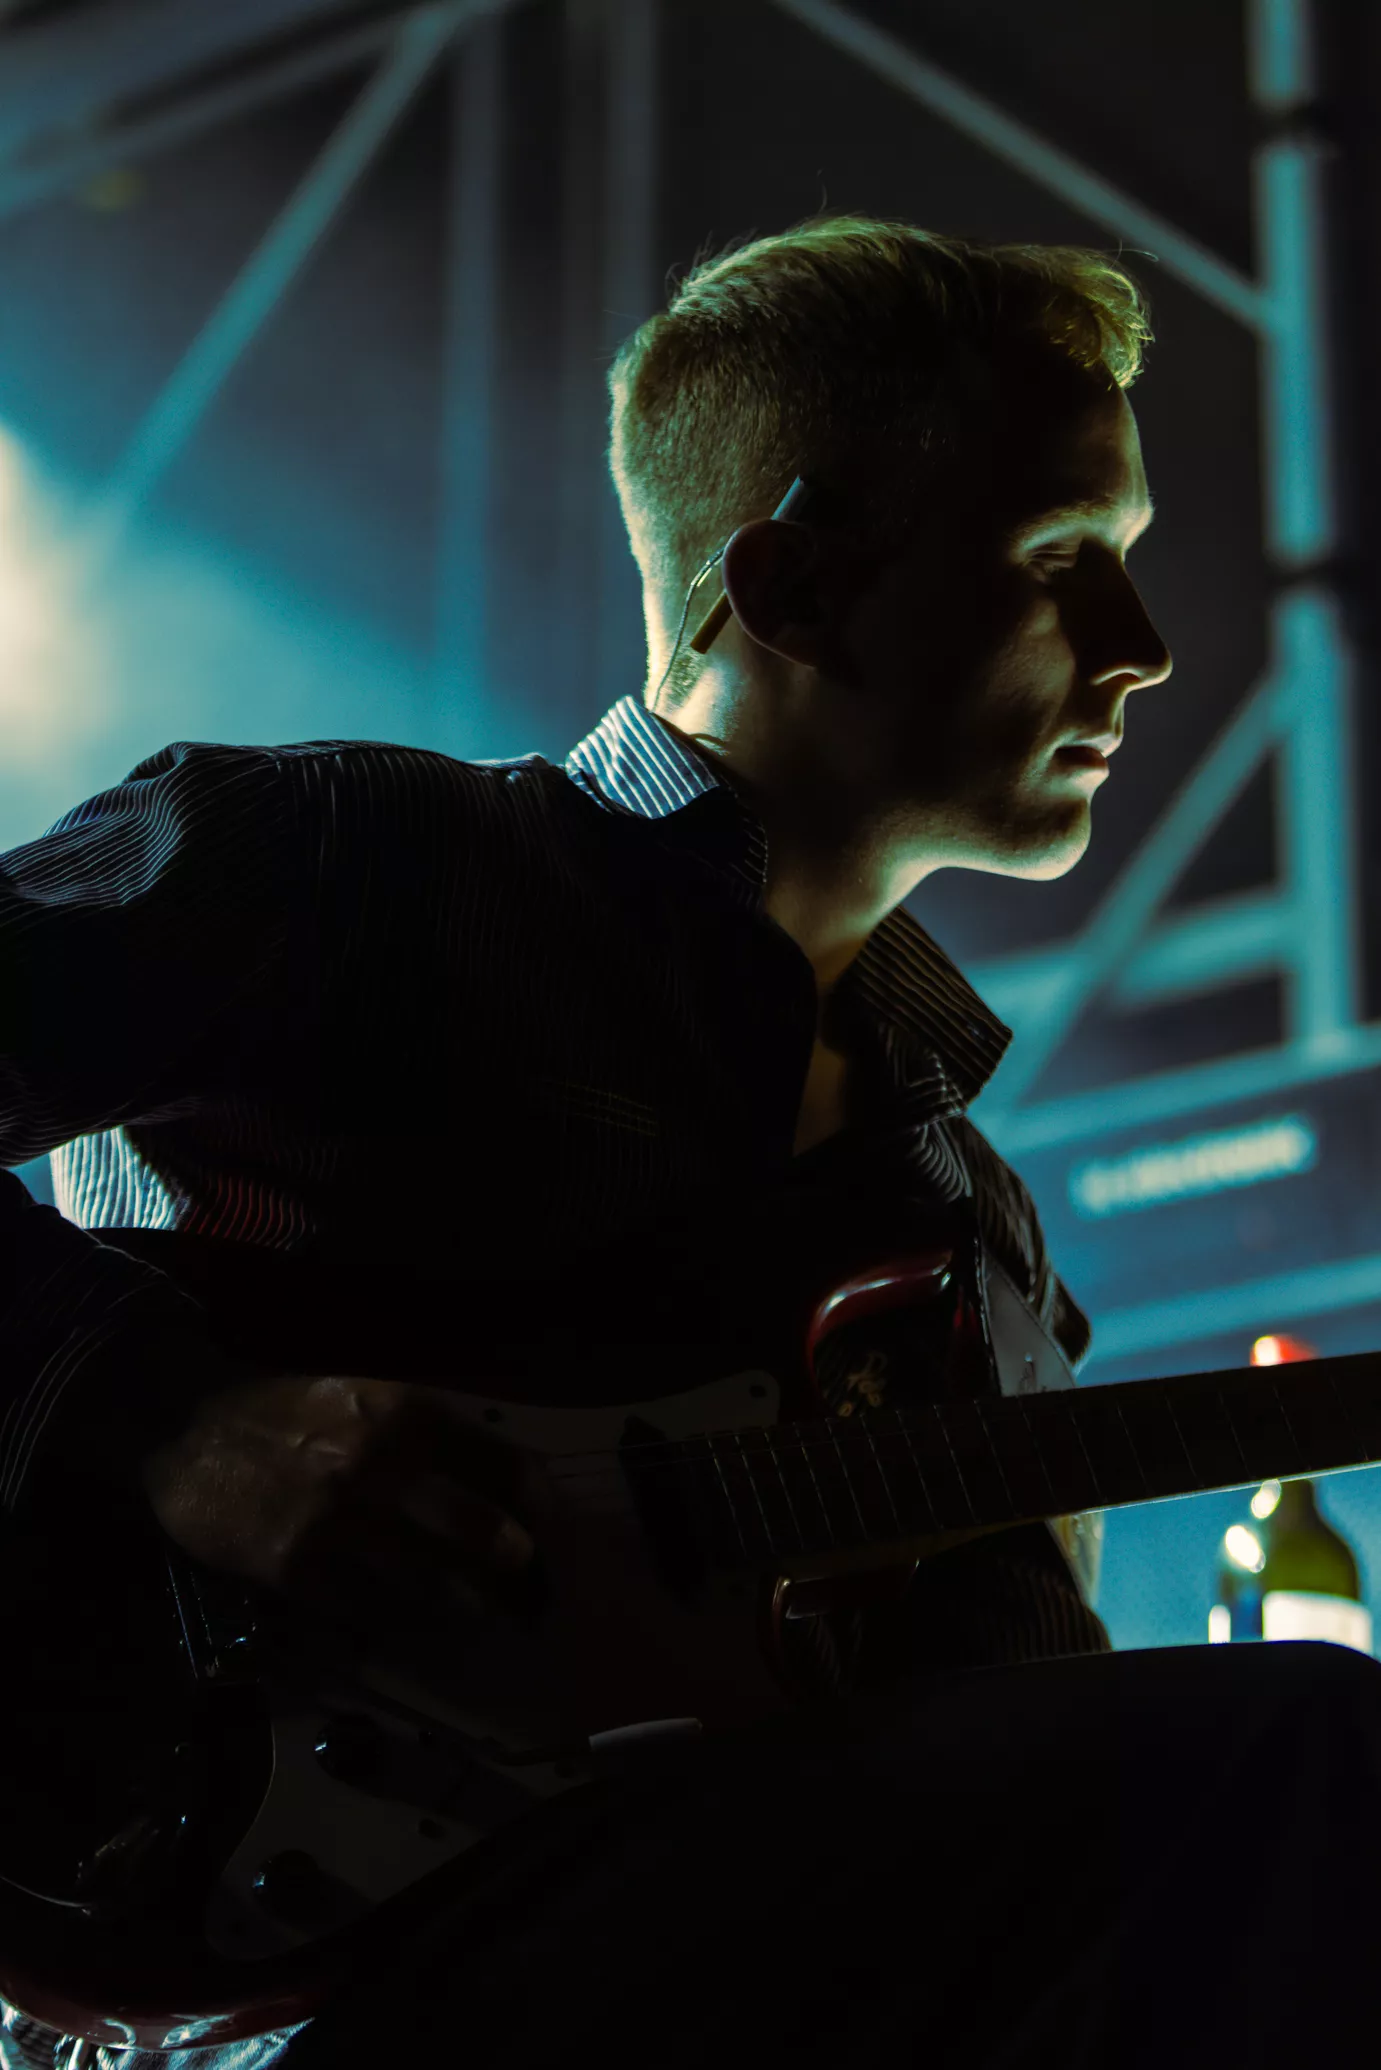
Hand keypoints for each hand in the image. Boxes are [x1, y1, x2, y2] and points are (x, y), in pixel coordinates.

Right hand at [139, 1369, 550, 1639]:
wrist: (187, 1427)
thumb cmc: (293, 1414)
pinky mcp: (298, 1568)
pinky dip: (400, 1620)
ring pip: (437, 1583)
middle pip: (487, 1535)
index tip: (562, 1540)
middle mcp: (383, 1461)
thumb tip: (510, 1488)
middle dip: (519, 1574)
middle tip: (533, 1596)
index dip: (546, 1513)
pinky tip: (412, 1620)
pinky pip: (373, 1610)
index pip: (508, 1467)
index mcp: (410, 1411)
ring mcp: (340, 1519)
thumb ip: (434, 1436)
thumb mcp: (371, 1398)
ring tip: (484, 1615)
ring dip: (469, 1606)